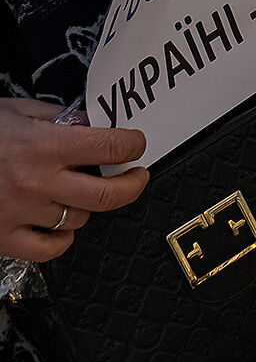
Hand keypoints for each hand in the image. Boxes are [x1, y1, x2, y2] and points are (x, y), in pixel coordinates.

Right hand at [0, 100, 146, 261]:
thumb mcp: (17, 112)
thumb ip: (59, 119)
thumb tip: (94, 126)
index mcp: (43, 145)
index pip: (109, 146)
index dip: (133, 144)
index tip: (135, 144)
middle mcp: (35, 181)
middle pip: (107, 194)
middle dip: (133, 183)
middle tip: (136, 175)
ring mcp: (19, 212)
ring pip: (80, 218)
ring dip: (87, 204)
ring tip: (75, 190)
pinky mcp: (3, 237)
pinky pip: (50, 248)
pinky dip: (63, 238)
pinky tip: (60, 223)